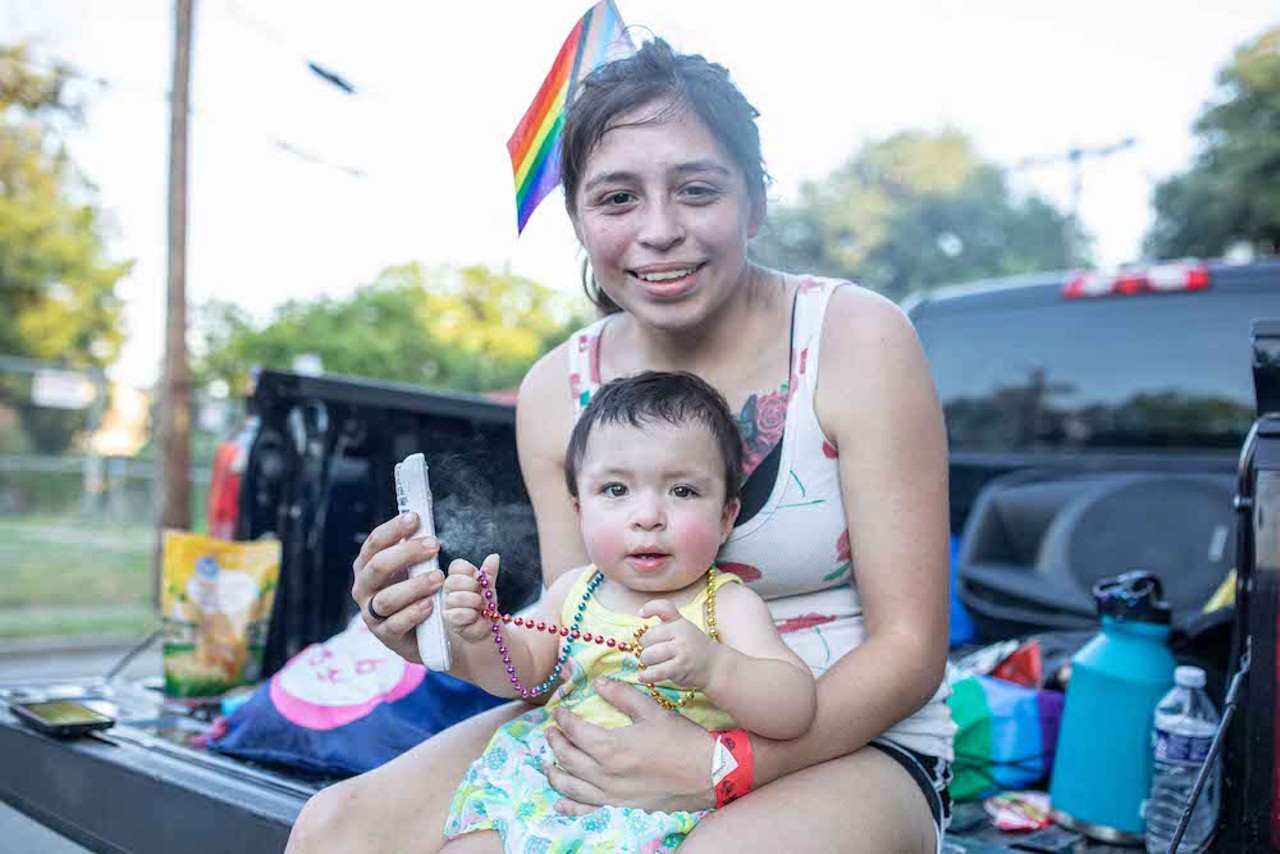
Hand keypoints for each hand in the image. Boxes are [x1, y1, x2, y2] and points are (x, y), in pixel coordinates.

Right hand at [350, 512, 443, 664]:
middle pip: (378, 567)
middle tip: (434, 545)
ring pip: (387, 598)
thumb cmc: (415, 591)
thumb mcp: (414, 567)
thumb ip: (416, 547)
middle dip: (407, 553)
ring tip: (438, 578)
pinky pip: (396, 624)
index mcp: (367, 566)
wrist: (423, 632)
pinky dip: (413, 613)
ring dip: (414, 586)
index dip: (393, 529)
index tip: (415, 518)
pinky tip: (430, 604)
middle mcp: (364, 588)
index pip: (374, 543)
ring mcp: (371, 614)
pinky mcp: (385, 636)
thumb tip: (422, 519)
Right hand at [443, 554, 500, 642]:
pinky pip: (459, 614)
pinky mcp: (450, 621)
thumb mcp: (488, 587)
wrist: (488, 628)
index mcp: (457, 579)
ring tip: (480, 608)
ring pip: (456, 598)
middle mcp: (448, 591)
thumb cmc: (485, 606)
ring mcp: (447, 606)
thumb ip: (489, 572)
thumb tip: (494, 556)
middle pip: (452, 581)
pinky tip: (476, 617)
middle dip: (472, 586)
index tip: (479, 579)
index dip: (470, 571)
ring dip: (474, 602)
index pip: (456, 566)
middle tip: (480, 594)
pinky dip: (472, 615)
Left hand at [543, 676, 716, 814]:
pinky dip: (571, 806)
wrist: (709, 773)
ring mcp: (613, 795)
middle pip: (569, 758)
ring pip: (573, 786)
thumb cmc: (682, 740)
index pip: (576, 732)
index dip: (564, 720)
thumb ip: (622, 696)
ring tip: (547, 764)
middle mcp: (606, 775)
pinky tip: (560, 803)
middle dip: (556, 743)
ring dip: (556, 773)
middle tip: (550, 732)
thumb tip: (599, 683)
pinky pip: (589, 809)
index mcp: (612, 748)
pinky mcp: (623, 808)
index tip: (558, 711)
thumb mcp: (652, 710)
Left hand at [635, 599, 720, 688]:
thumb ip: (666, 618)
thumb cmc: (693, 645)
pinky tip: (642, 677)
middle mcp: (680, 634)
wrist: (714, 665)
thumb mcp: (683, 626)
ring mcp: (681, 651)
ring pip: (649, 655)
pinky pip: (657, 672)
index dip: (649, 608)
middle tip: (652, 650)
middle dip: (645, 646)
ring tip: (651, 662)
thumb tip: (641, 613)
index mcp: (680, 622)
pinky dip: (647, 675)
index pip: (663, 608)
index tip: (642, 615)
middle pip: (648, 637)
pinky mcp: (680, 668)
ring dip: (646, 661)